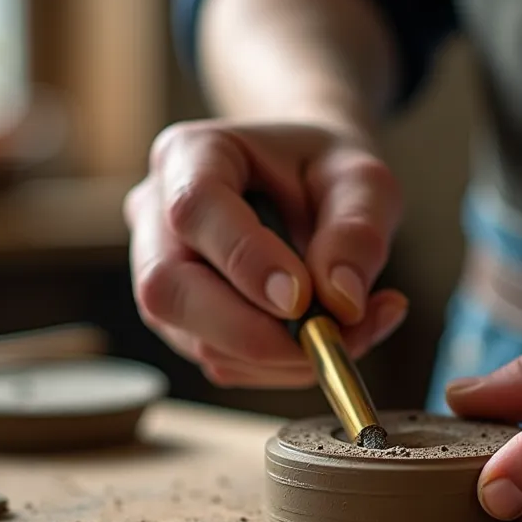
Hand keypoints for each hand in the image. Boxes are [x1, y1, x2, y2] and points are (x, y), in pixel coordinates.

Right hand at [127, 120, 408, 387]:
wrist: (311, 183)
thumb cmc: (329, 172)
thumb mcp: (363, 180)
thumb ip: (358, 231)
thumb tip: (342, 301)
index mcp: (191, 155)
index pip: (195, 208)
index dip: (245, 260)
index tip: (303, 299)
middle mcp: (157, 215)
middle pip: (167, 288)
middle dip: (252, 332)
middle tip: (329, 338)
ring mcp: (161, 273)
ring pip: (194, 339)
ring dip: (280, 356)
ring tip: (353, 329)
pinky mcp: (184, 321)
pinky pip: (222, 362)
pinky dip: (283, 366)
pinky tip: (330, 338)